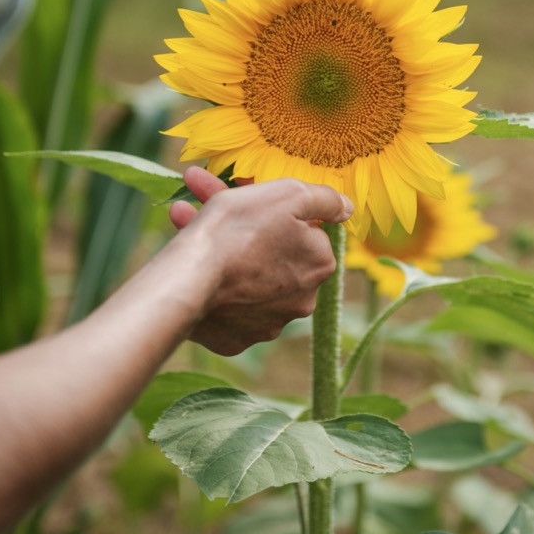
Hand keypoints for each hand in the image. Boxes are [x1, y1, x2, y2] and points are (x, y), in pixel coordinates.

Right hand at [169, 166, 352, 354]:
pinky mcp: (236, 340)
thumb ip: (325, 199)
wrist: (190, 279)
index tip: (249, 200)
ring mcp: (268, 324)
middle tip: (211, 207)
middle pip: (275, 253)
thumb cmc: (240, 229)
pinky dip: (215, 286)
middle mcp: (302, 299)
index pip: (305, 231)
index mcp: (320, 264)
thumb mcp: (288, 194)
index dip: (276, 212)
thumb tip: (347, 208)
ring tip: (186, 222)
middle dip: (246, 230)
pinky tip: (194, 265)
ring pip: (249, 277)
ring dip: (226, 254)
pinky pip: (228, 305)